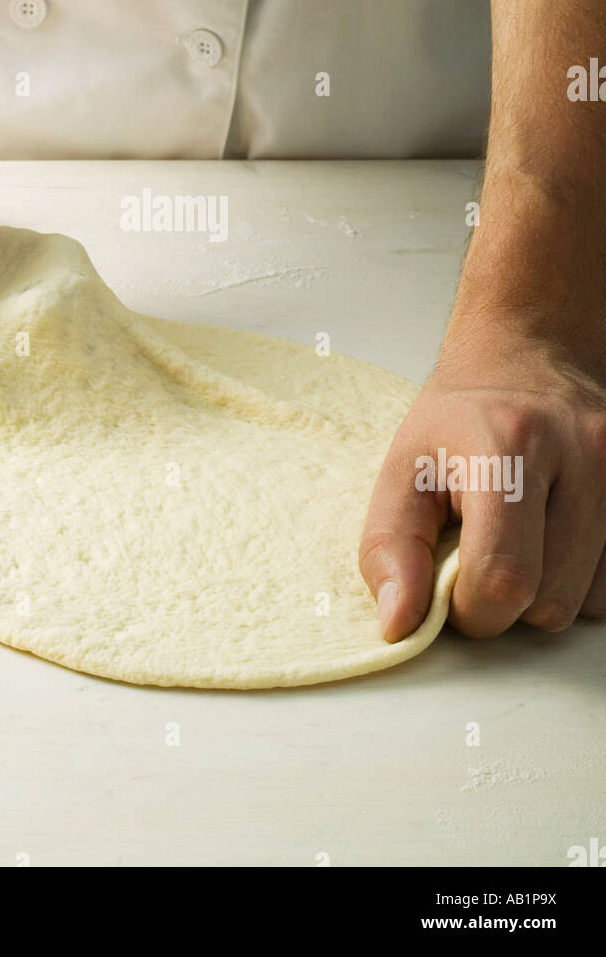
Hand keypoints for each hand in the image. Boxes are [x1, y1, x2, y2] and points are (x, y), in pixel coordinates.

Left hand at [359, 319, 605, 638]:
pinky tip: (555, 539)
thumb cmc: (460, 417)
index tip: (451, 588)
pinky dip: (583, 581)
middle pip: (550, 599)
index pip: (502, 577)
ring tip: (523, 539)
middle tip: (483, 554)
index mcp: (509, 444)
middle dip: (507, 602)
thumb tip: (401, 625)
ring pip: (592, 603)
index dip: (470, 608)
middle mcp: (582, 452)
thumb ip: (390, 548)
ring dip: (548, 592)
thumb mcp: (403, 470)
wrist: (528, 352)